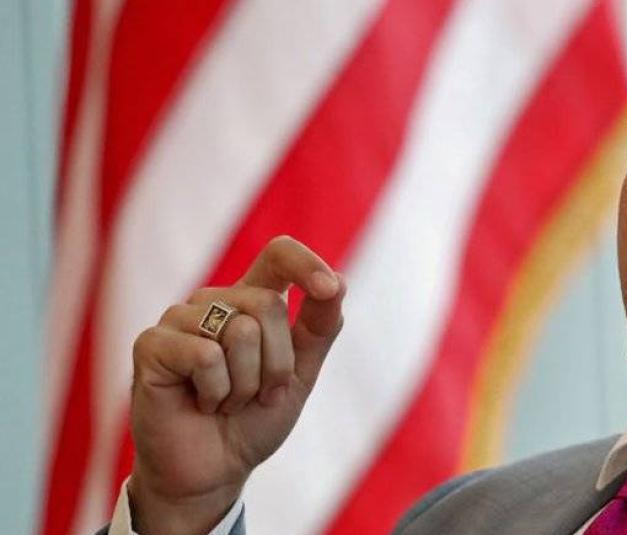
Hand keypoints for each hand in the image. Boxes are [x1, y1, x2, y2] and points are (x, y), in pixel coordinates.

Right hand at [127, 236, 345, 534]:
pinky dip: (216, 392)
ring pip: (240, 330)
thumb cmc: (254, 419)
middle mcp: (215, 301)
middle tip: (259, 394)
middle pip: (268, 304)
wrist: (214, 470)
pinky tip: (200, 403)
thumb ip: (320, 328)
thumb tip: (339, 282)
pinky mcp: (152, 344)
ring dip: (246, 384)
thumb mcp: (300, 374)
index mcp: (252, 300)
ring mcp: (179, 319)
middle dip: (277, 363)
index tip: (330, 289)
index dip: (306, 264)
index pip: (279, 255)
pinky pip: (206, 356)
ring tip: (227, 400)